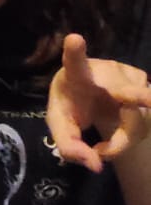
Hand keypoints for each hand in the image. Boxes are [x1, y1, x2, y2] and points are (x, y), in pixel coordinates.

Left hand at [48, 34, 150, 173]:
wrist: (90, 96)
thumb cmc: (72, 107)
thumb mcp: (62, 128)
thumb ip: (70, 148)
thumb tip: (96, 166)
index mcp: (75, 75)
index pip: (74, 63)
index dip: (75, 52)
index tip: (74, 39)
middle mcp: (104, 71)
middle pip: (124, 89)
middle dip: (139, 95)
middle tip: (150, 100)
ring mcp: (128, 76)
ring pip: (136, 119)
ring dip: (122, 141)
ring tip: (104, 148)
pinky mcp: (144, 84)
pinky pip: (145, 120)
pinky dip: (132, 137)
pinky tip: (120, 132)